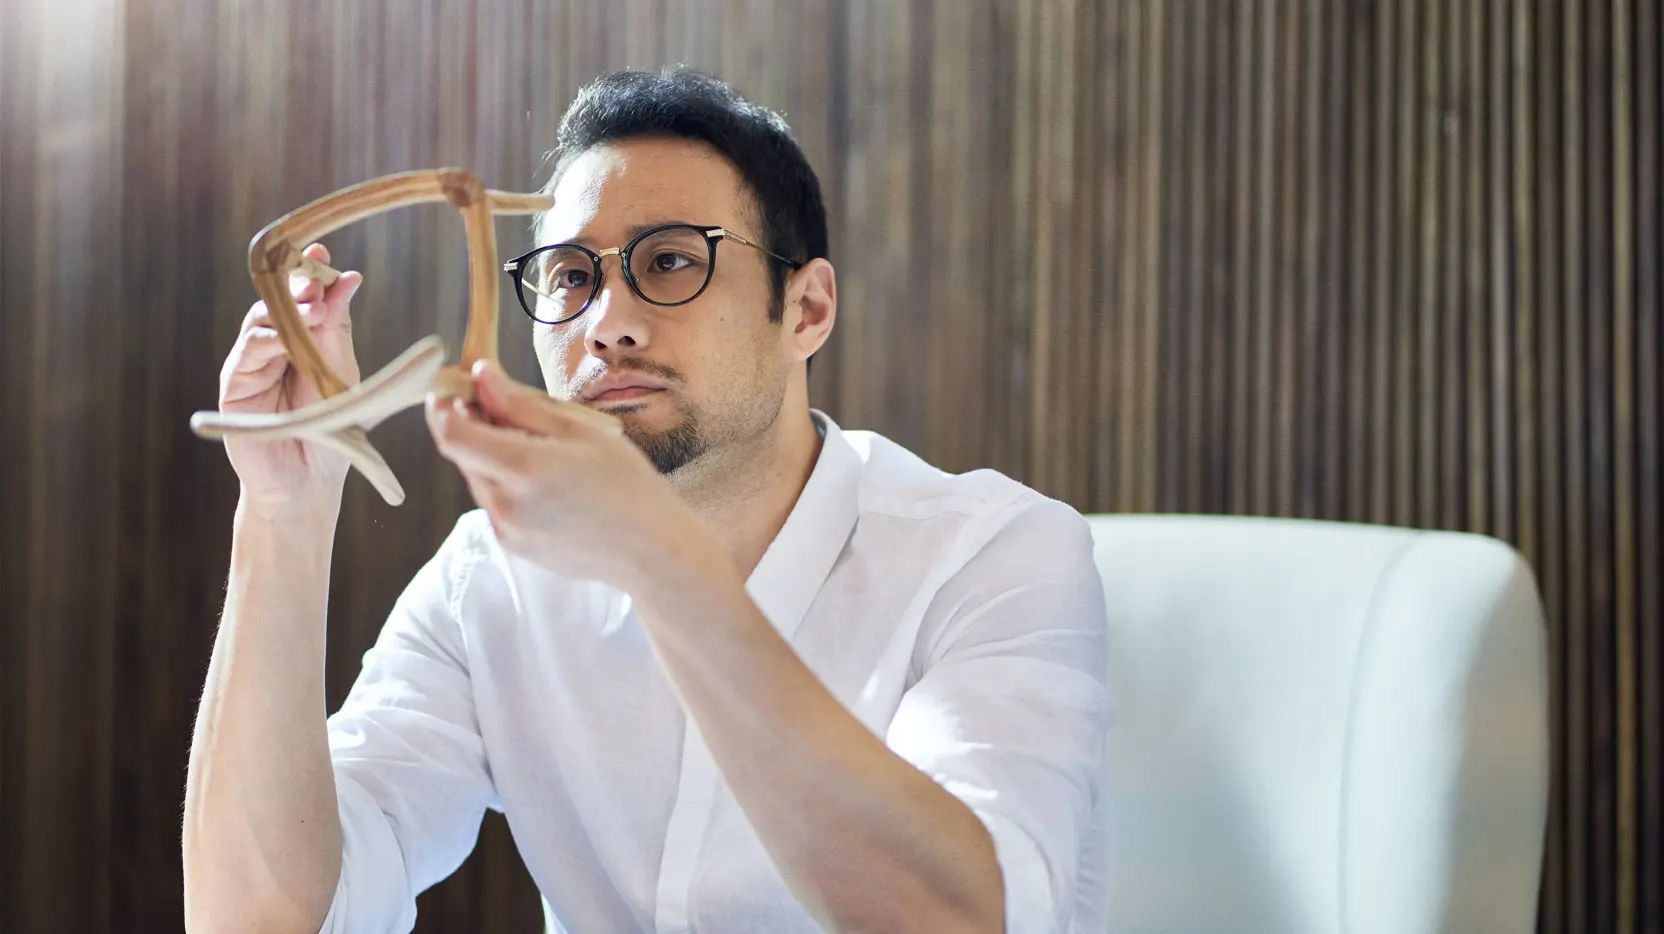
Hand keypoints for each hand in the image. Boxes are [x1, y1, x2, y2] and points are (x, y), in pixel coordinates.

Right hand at [218, 242, 364, 513]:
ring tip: (312, 308)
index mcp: (301, 339)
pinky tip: (286, 337)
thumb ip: (338, 327)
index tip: (321, 252)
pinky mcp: (234, 385)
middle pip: (276, 302)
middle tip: (315, 275)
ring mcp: (251, 364)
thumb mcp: (340, 370)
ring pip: (259, 322)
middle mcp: (273, 347)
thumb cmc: (329, 428)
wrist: (310, 480)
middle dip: (295, 285)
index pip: (301, 297)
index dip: (308, 272)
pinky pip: (246, 353)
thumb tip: (348, 278)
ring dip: (285, 311)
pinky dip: (267, 341)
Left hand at [425, 360, 712, 589]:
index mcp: (522, 468)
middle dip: (474, 426)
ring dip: (492, 456)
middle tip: (508, 408)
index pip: (451, 432)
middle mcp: (504, 504)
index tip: (452, 387)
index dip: (443, 405)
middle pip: (463, 454)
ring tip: (543, 450)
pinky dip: (507, 484)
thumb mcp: (580, 430)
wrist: (650, 550)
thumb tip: (481, 376)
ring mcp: (506, 530)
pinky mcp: (513, 547)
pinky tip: (548, 484)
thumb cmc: (627, 485)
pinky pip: (495, 504)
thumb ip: (522, 404)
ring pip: (479, 479)